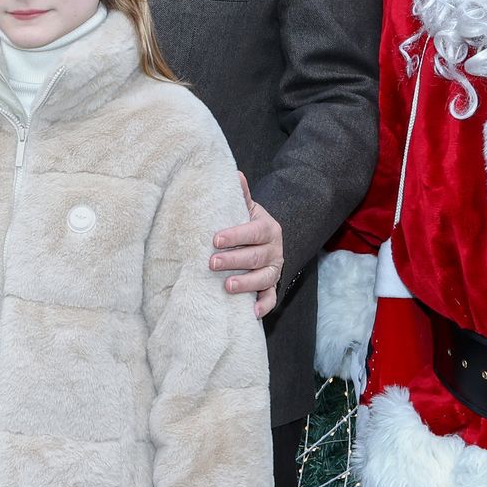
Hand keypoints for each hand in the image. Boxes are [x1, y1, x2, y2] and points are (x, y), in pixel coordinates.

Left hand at [210, 173, 284, 317]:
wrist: (268, 241)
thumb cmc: (250, 224)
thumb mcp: (247, 208)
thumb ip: (241, 195)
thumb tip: (235, 173)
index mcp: (267, 228)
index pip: (253, 232)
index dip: (235, 236)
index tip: (215, 239)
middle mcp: (274, 250)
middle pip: (255, 257)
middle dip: (234, 260)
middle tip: (212, 262)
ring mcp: (274, 269)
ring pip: (263, 278)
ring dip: (246, 283)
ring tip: (227, 286)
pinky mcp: (272, 286)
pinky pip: (271, 297)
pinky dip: (263, 306)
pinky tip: (252, 313)